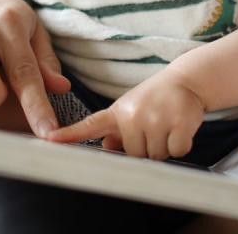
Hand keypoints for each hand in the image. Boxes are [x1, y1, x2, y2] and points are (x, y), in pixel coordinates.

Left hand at [48, 73, 205, 159]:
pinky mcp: (178, 124)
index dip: (69, 135)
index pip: (89, 125)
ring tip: (167, 125)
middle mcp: (133, 114)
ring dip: (164, 146)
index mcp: (118, 112)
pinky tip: (181, 127)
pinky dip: (181, 145)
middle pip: (134, 154)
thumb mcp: (131, 108)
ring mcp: (155, 118)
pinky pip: (176, 151)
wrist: (187, 80)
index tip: (50, 140)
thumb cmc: (156, 98)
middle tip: (155, 126)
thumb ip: (117, 129)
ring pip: (155, 156)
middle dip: (147, 147)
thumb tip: (107, 146)